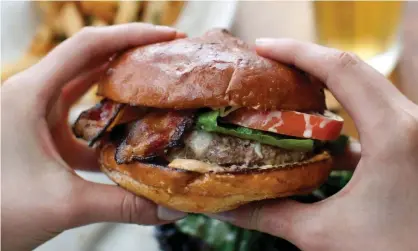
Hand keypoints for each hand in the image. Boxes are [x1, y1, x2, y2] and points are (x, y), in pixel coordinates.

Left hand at [1, 23, 186, 250]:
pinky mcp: (41, 133)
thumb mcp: (64, 205)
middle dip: (131, 53)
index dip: (131, 35)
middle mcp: (31, 95)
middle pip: (89, 58)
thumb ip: (121, 205)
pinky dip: (107, 117)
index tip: (169, 36)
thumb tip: (171, 209)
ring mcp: (35, 114)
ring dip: (120, 83)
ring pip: (84, 85)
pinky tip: (130, 130)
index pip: (87, 46)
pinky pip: (80, 114)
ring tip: (156, 84)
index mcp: (29, 95)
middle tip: (169, 57)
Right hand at [209, 39, 417, 250]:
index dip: (296, 52)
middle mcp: (411, 121)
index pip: (340, 70)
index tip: (262, 47)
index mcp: (394, 133)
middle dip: (307, 61)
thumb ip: (273, 216)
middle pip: (353, 69)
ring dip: (327, 85)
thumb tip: (228, 208)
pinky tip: (321, 135)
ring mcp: (415, 129)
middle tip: (269, 63)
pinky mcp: (413, 142)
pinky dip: (345, 112)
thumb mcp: (326, 234)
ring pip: (366, 88)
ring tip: (289, 90)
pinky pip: (376, 112)